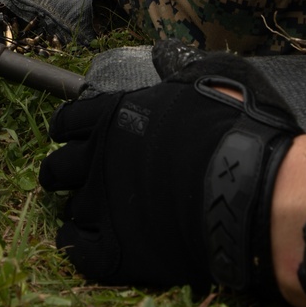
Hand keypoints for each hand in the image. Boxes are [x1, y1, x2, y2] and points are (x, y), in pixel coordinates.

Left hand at [39, 55, 298, 292]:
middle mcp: (96, 159)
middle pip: (57, 167)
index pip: (67, 121)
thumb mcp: (211, 77)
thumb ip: (179, 67)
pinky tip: (91, 246)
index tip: (72, 136)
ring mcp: (102, 207)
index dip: (68, 130)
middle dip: (63, 172)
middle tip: (77, 178)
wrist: (248, 188)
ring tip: (95, 214)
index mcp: (112, 116)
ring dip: (80, 210)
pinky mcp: (116, 251)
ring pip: (70, 210)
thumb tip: (164, 54)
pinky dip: (80, 248)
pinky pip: (79, 252)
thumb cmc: (235, 126)